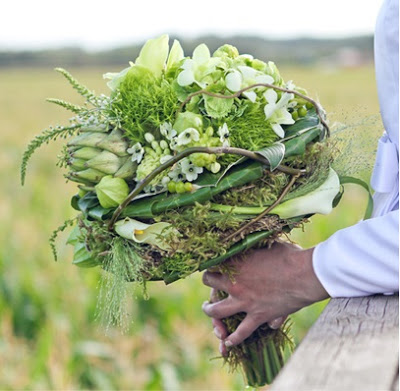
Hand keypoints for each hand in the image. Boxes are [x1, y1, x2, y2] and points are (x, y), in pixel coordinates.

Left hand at [202, 242, 328, 353]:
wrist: (306, 275)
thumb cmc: (289, 255)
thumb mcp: (269, 244)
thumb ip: (257, 247)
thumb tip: (255, 240)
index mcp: (236, 262)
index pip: (213, 261)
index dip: (212, 260)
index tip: (214, 261)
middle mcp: (235, 282)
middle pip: (209, 282)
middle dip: (209, 281)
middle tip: (210, 282)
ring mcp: (244, 301)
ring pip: (216, 311)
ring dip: (209, 310)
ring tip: (208, 308)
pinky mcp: (257, 316)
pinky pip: (241, 332)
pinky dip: (234, 338)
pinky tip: (228, 341)